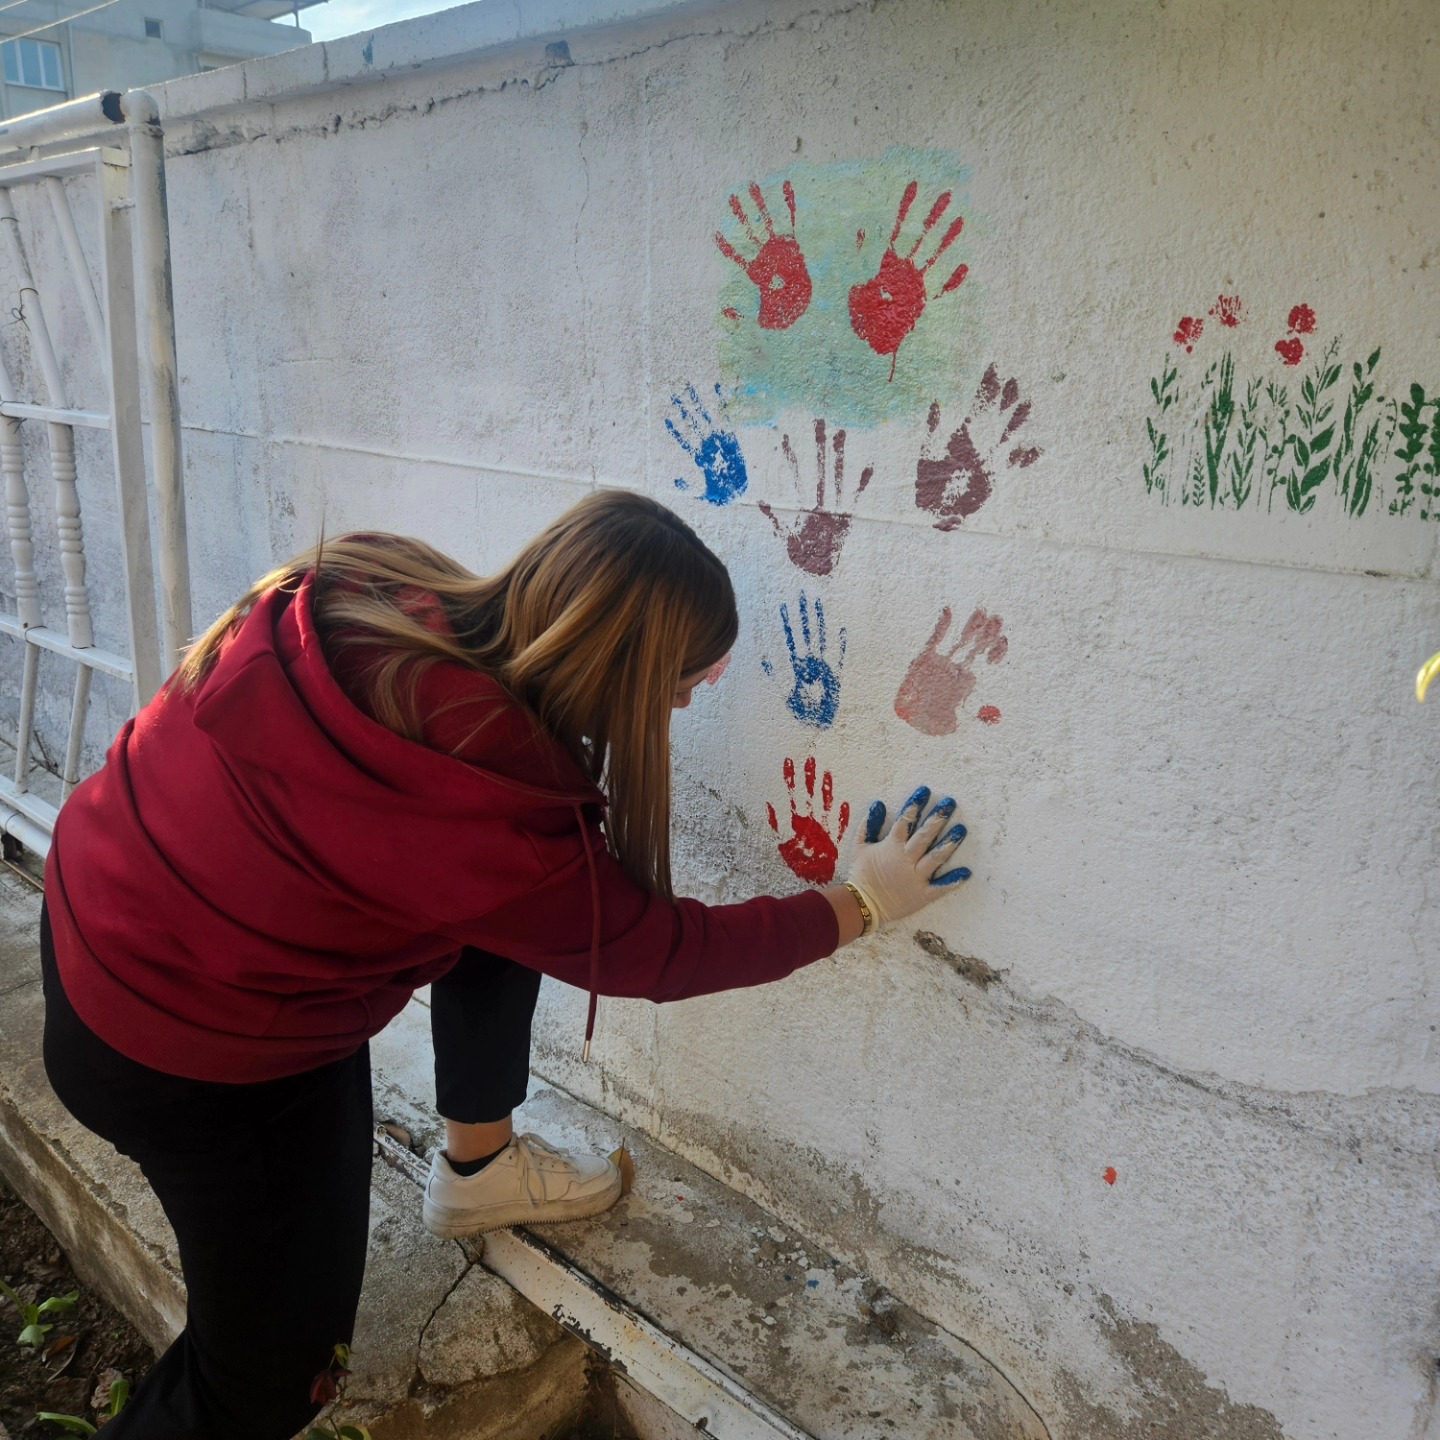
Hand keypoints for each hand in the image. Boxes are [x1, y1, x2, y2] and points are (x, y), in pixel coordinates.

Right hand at [846, 786, 968, 925]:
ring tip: (961, 830)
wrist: (861, 905)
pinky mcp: (922, 894)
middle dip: (937, 818)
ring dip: (949, 843)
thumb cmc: (861, 875)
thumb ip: (868, 826)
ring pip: (935, 858)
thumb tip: (879, 804)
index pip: (905, 822)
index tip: (926, 791)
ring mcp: (915, 877)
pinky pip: (940, 888)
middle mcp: (906, 859)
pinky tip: (966, 873)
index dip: (915, 806)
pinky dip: (953, 881)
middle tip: (950, 803)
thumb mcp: (859, 847)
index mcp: (892, 847)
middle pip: (924, 835)